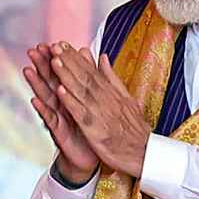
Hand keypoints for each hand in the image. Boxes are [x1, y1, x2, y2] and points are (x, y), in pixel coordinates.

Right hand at [23, 43, 98, 184]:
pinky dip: (43, 110)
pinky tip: (35, 100)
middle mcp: (61, 105)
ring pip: (46, 98)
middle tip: (33, 50)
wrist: (88, 156)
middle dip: (42, 66)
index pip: (62, 74)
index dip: (56, 59)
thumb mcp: (89, 104)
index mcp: (70, 96)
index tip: (51, 43)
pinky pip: (50, 120)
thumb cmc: (87, 128)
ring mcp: (58, 118)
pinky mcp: (58, 132)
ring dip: (37, 84)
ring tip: (28, 70)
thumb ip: (86, 82)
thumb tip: (86, 60)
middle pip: (51, 82)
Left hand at [50, 42, 150, 176]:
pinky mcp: (95, 130)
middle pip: (84, 77)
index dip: (75, 57)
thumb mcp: (127, 98)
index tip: (62, 44)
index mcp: (111, 92)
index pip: (90, 70)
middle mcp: (105, 99)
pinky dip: (70, 102)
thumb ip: (112, 78)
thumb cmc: (133, 128)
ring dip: (67, 76)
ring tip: (54, 61)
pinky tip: (59, 91)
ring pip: (81, 91)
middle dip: (68, 61)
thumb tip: (103, 57)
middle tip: (54, 46)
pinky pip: (80, 114)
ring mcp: (100, 114)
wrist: (144, 153)